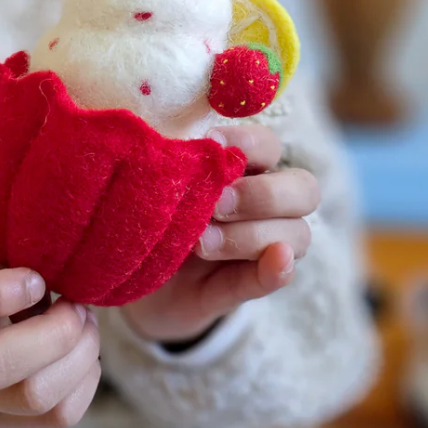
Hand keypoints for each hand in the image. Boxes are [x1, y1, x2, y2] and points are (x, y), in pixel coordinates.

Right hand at [0, 220, 101, 427]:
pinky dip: (86, 380)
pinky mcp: (0, 419)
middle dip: (54, 333)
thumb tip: (71, 247)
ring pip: (31, 398)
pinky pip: (57, 415)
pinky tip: (81, 350)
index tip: (36, 278)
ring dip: (78, 356)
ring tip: (84, 323)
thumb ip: (12, 236)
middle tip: (77, 304)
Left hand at [121, 125, 319, 344]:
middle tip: (217, 204)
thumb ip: (177, 167)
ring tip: (201, 243)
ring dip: (250, 235)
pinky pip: (276, 278)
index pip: (269, 146)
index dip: (249, 142)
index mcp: (242, 170)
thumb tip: (185, 145)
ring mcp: (262, 248)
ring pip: (295, 234)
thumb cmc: (147, 212)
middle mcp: (263, 206)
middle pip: (303, 189)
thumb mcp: (159, 186)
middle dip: (263, 194)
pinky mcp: (246, 286)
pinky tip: (277, 260)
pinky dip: (277, 269)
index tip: (211, 143)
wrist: (125, 272)